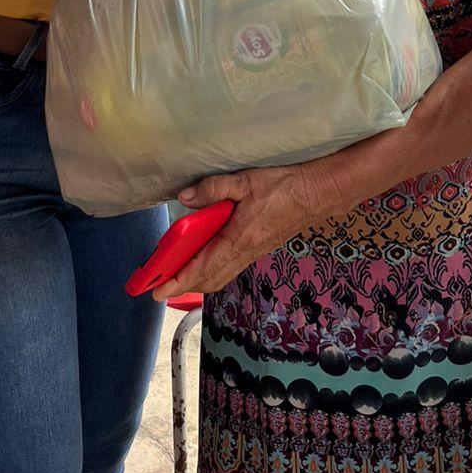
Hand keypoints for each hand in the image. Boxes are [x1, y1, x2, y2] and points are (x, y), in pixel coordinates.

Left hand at [151, 163, 333, 298]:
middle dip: (182, 286)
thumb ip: (213, 189)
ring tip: (175, 273)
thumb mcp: (245, 181)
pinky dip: (210, 270)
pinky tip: (202, 259)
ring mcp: (251, 253)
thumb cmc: (283, 187)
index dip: (176, 282)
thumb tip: (185, 198)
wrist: (315, 195)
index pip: (201, 267)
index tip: (157, 291)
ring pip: (218, 277)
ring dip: (196, 279)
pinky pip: (228, 268)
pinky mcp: (256, 249)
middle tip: (158, 283)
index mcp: (238, 240)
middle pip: (207, 280)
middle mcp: (244, 253)